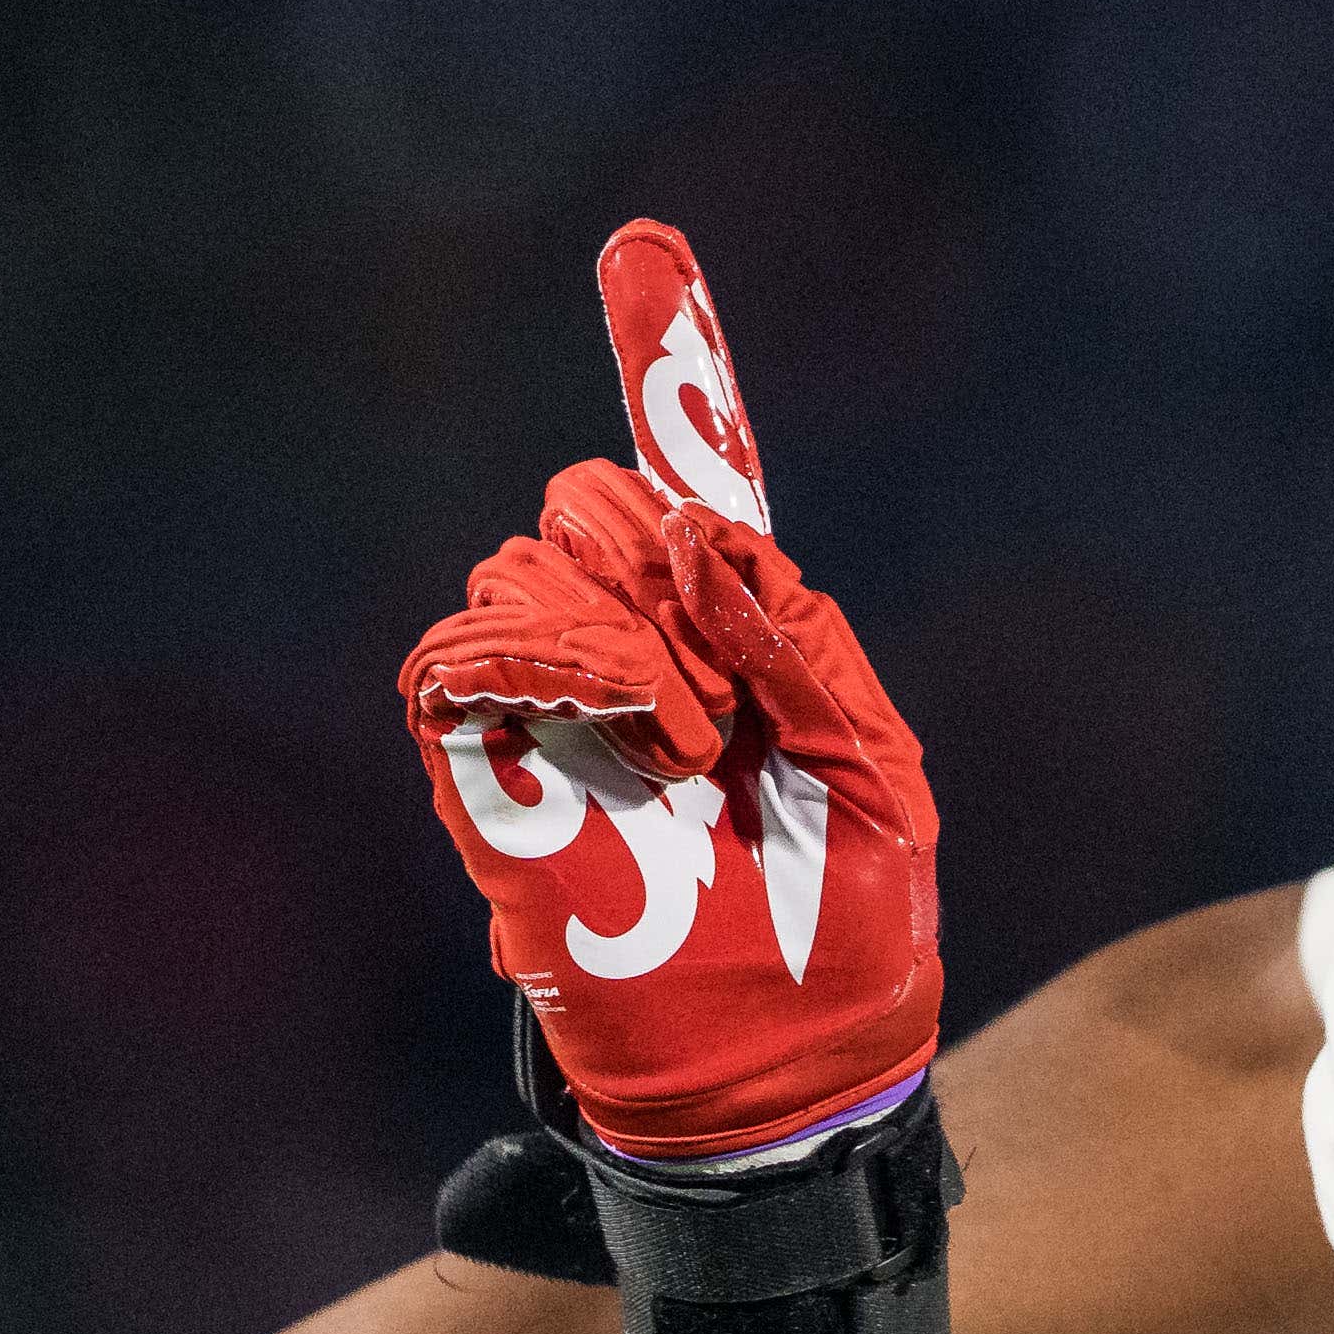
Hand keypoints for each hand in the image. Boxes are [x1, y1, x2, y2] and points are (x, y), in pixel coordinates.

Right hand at [405, 224, 941, 1160]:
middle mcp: (639, 662)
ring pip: (526, 566)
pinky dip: (537, 653)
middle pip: (592, 508)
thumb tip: (715, 538)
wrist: (785, 1084)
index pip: (690, 488)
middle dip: (653, 561)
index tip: (641, 249)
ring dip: (617, 632)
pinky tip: (624, 719)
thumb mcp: (879, 782)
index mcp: (740, 647)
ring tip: (689, 751)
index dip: (666, 366)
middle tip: (724, 696)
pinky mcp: (490, 783)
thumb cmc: (852, 950)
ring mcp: (556, 718)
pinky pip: (453, 659)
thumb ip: (807, 650)